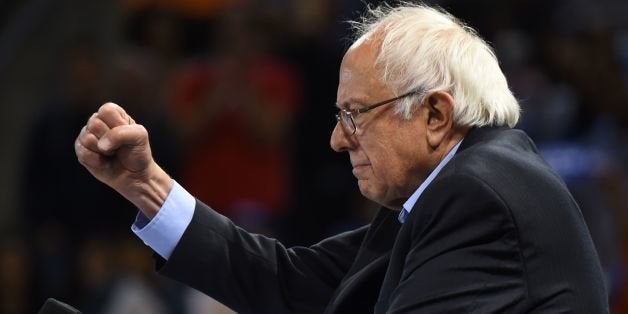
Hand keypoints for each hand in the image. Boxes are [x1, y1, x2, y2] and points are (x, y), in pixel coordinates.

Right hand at [75, 102, 171, 217]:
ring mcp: (87, 135)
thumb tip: (101, 145)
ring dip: (104, 151)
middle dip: (110, 139)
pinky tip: (104, 162)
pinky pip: (83, 152)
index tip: (127, 134)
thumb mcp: (140, 136)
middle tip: (119, 147)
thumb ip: (121, 133)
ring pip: (87, 138)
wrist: (135, 175)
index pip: (106, 110)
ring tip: (111, 153)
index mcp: (113, 113)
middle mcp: (98, 121)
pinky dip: (97, 161)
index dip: (117, 125)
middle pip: (94, 123)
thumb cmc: (138, 152)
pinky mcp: (81, 151)